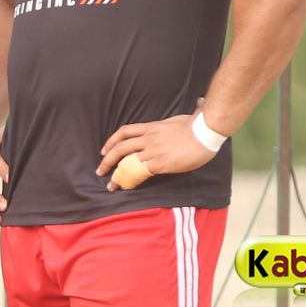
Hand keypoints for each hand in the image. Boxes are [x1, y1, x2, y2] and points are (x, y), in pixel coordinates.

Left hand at [97, 105, 214, 189]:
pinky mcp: (160, 163)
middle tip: (100, 170)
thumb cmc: (197, 125)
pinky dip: (131, 180)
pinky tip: (127, 186)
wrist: (205, 132)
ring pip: (127, 161)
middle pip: (120, 147)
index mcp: (152, 127)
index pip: (125, 132)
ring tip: (111, 184)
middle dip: (107, 159)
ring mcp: (153, 150)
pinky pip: (140, 172)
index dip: (111, 141)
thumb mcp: (178, 119)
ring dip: (116, 174)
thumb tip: (178, 119)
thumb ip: (171, 124)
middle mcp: (149, 138)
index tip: (104, 150)